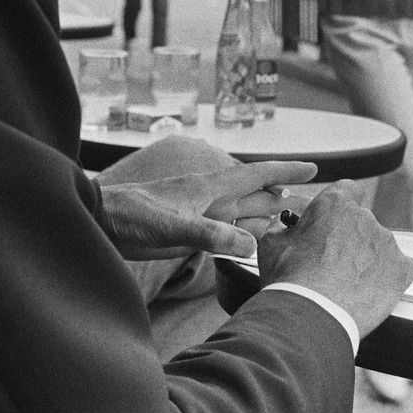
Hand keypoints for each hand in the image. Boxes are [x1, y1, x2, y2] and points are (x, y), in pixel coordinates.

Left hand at [95, 155, 318, 259]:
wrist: (99, 223)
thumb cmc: (131, 217)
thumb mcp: (172, 227)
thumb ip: (209, 235)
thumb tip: (249, 243)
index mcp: (209, 187)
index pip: (256, 175)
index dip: (285, 172)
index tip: (313, 168)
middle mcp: (210, 198)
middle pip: (255, 194)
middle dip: (282, 194)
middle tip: (312, 200)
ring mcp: (200, 214)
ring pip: (242, 210)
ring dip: (264, 213)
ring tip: (288, 216)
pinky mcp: (189, 230)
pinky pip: (225, 229)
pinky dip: (242, 231)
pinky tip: (248, 236)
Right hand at [256, 180, 412, 337]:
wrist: (311, 317)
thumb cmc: (290, 282)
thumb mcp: (272, 245)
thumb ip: (282, 227)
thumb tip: (285, 225)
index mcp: (334, 205)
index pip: (348, 190)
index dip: (341, 206)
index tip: (335, 220)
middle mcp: (364, 218)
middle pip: (362, 223)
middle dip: (350, 239)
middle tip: (333, 263)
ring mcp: (386, 243)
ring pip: (380, 247)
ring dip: (368, 260)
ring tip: (347, 285)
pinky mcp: (402, 269)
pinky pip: (401, 268)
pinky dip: (389, 278)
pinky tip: (370, 290)